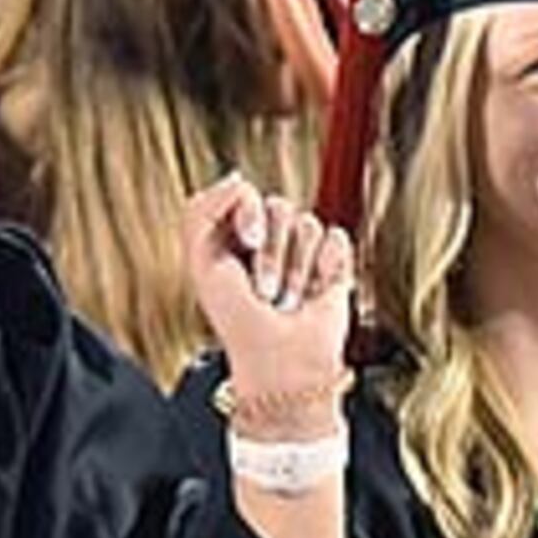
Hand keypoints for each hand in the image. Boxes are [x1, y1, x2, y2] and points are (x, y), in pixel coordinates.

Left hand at [184, 174, 352, 417]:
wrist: (280, 359)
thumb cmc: (237, 319)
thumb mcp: (202, 263)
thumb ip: (202, 211)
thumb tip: (237, 177)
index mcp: (231, 234)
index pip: (242, 191)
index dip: (247, 210)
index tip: (247, 239)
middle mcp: (267, 238)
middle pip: (278, 205)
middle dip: (271, 253)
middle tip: (264, 289)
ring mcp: (301, 249)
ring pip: (307, 223)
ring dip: (295, 270)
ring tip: (286, 300)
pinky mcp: (333, 262)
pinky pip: (335, 238)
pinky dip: (325, 268)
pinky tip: (315, 292)